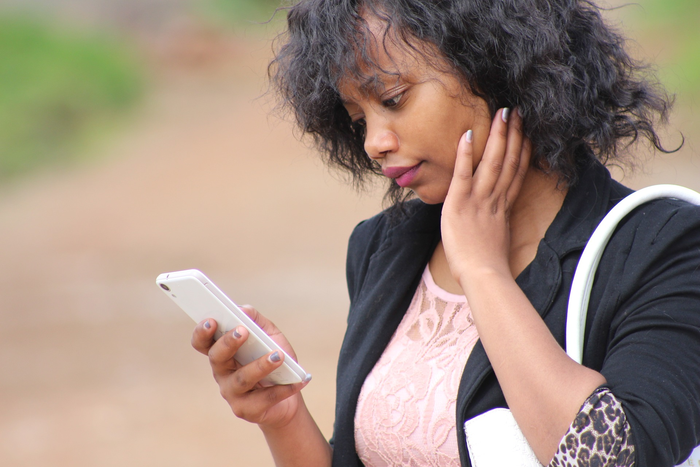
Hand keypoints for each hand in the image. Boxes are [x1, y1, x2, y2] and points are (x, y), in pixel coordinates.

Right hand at [191, 305, 309, 428]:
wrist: (290, 395)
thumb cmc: (274, 359)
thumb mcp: (270, 335)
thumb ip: (257, 321)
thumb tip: (244, 309)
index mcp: (223, 353)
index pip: (203, 343)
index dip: (202, 332)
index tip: (211, 321)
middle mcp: (222, 373)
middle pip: (217, 358)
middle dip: (228, 343)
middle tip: (242, 331)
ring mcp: (232, 393)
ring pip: (242, 379)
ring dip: (260, 365)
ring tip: (278, 355)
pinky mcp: (247, 410)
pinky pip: (265, 398)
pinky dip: (283, 388)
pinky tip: (298, 381)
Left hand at [441, 108, 530, 285]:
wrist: (483, 276)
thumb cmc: (487, 265)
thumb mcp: (497, 238)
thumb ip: (497, 222)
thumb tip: (497, 218)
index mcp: (503, 207)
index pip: (517, 172)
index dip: (523, 150)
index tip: (528, 132)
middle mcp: (494, 199)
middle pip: (509, 161)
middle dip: (514, 134)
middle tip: (517, 111)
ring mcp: (478, 200)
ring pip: (492, 162)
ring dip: (496, 136)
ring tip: (500, 113)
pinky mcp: (459, 204)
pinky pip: (463, 175)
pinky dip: (466, 155)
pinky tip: (467, 135)